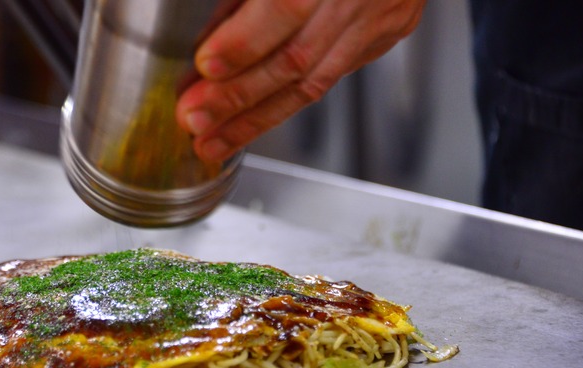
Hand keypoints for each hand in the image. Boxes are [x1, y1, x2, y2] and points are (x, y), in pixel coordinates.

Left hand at [176, 0, 425, 161]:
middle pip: (296, 57)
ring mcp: (380, 15)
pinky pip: (330, 77)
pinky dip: (285, 103)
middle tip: (196, 119)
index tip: (206, 65)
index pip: (287, 5)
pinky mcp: (386, 32)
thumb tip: (210, 37)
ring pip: (313, 81)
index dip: (244, 41)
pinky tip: (253, 122)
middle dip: (238, 95)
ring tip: (216, 140)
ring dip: (256, 118)